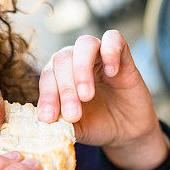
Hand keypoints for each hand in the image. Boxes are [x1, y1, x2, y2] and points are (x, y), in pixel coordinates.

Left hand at [37, 31, 158, 149]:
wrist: (128, 131)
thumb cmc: (97, 125)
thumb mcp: (75, 128)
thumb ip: (59, 123)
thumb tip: (42, 123)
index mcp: (60, 75)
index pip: (47, 76)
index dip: (46, 96)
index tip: (49, 118)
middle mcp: (76, 60)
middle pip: (63, 59)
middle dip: (65, 89)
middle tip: (73, 115)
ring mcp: (99, 56)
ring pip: (84, 44)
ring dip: (82, 69)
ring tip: (86, 96)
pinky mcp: (123, 55)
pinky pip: (114, 38)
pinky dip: (110, 51)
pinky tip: (111, 73)